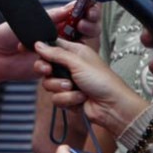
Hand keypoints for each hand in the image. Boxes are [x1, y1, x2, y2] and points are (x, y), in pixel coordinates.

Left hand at [0, 2, 101, 87]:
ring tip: (52, 58)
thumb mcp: (27, 21)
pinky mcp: (46, 70)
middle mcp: (54, 41)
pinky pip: (57, 73)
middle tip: (79, 38)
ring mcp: (51, 56)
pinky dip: (52, 71)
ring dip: (65, 61)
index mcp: (50, 25)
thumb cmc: (4, 35)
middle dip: (79, 42)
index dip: (84, 20)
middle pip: (76, 41)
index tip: (89, 18)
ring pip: (69, 60)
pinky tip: (42, 68)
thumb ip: (49, 17)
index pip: (73, 22)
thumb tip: (68, 8)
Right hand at [34, 39, 148, 135]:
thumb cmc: (103, 81)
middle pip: (45, 66)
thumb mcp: (78, 62)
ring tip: (75, 89)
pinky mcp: (68, 98)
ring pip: (48, 84)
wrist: (113, 107)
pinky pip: (56, 98)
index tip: (38, 54)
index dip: (43, 51)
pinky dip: (68, 99)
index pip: (52, 47)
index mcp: (74, 52)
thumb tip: (38, 44)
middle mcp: (70, 66)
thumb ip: (56, 53)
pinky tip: (80, 99)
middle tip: (49, 71)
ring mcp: (68, 83)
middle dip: (48, 72)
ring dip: (61, 88)